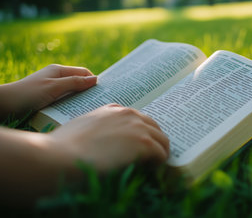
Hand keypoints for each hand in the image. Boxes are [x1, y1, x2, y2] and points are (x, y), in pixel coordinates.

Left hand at [0, 64, 96, 116]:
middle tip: (99, 104)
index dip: (94, 81)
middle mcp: (56, 78)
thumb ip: (75, 82)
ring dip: (79, 101)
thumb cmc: (27, 94)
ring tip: (88, 111)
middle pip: (79, 83)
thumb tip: (95, 79)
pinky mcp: (48, 99)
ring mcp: (52, 88)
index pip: (84, 72)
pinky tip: (73, 115)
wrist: (4, 105)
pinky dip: (70, 106)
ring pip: (72, 93)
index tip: (105, 93)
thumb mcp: (54, 87)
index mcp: (59, 70)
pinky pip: (64, 101)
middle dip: (89, 92)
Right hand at [50, 104, 169, 171]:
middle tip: (148, 158)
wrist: (59, 156)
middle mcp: (129, 114)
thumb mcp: (83, 126)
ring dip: (158, 154)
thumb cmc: (63, 147)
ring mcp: (138, 127)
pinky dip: (158, 164)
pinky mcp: (144, 143)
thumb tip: (105, 141)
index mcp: (114, 109)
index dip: (140, 134)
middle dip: (153, 143)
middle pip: (154, 128)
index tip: (138, 146)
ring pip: (162, 141)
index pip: (138, 119)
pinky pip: (162, 154)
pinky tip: (148, 170)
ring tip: (150, 166)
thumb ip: (99, 127)